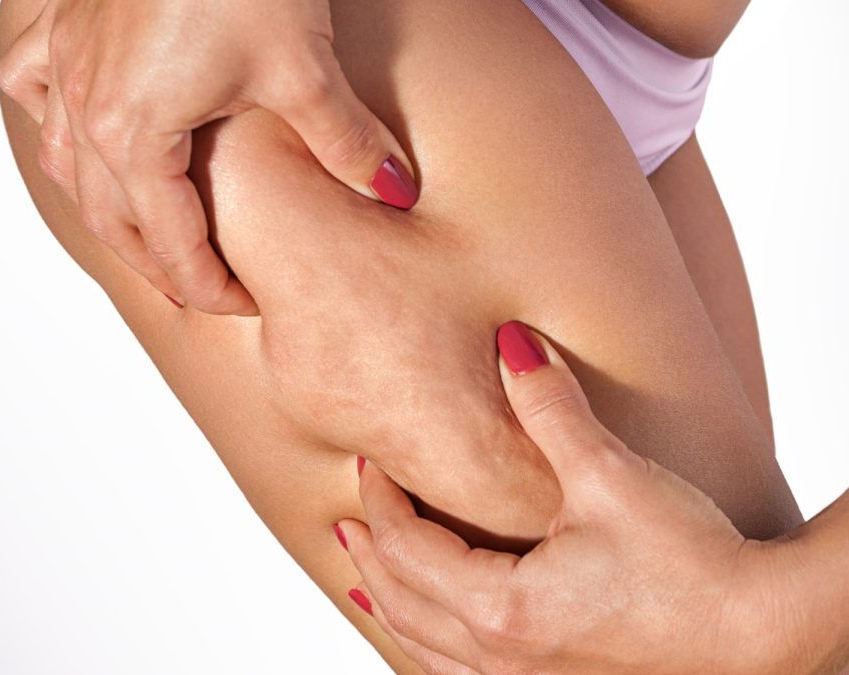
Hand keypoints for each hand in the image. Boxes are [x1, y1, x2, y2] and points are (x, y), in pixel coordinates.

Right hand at [0, 0, 418, 312]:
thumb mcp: (304, 68)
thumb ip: (347, 142)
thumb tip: (395, 192)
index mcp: (135, 135)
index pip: (168, 242)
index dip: (206, 284)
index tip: (241, 302)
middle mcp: (85, 110)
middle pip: (112, 221)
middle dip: (158, 264)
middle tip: (201, 287)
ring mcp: (66, 66)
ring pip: (68, 168)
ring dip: (107, 211)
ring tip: (145, 234)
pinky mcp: (63, 25)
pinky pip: (30, 87)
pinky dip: (53, 121)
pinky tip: (78, 130)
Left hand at [336, 321, 837, 673]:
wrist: (765, 635)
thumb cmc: (695, 565)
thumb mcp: (611, 477)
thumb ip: (550, 410)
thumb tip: (511, 344)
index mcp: (502, 608)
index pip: (406, 549)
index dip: (380, 501)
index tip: (369, 462)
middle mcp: (503, 659)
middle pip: (401, 603)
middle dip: (368, 553)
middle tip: (347, 514)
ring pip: (423, 649)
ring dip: (388, 605)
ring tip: (363, 576)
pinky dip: (427, 646)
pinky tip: (430, 634)